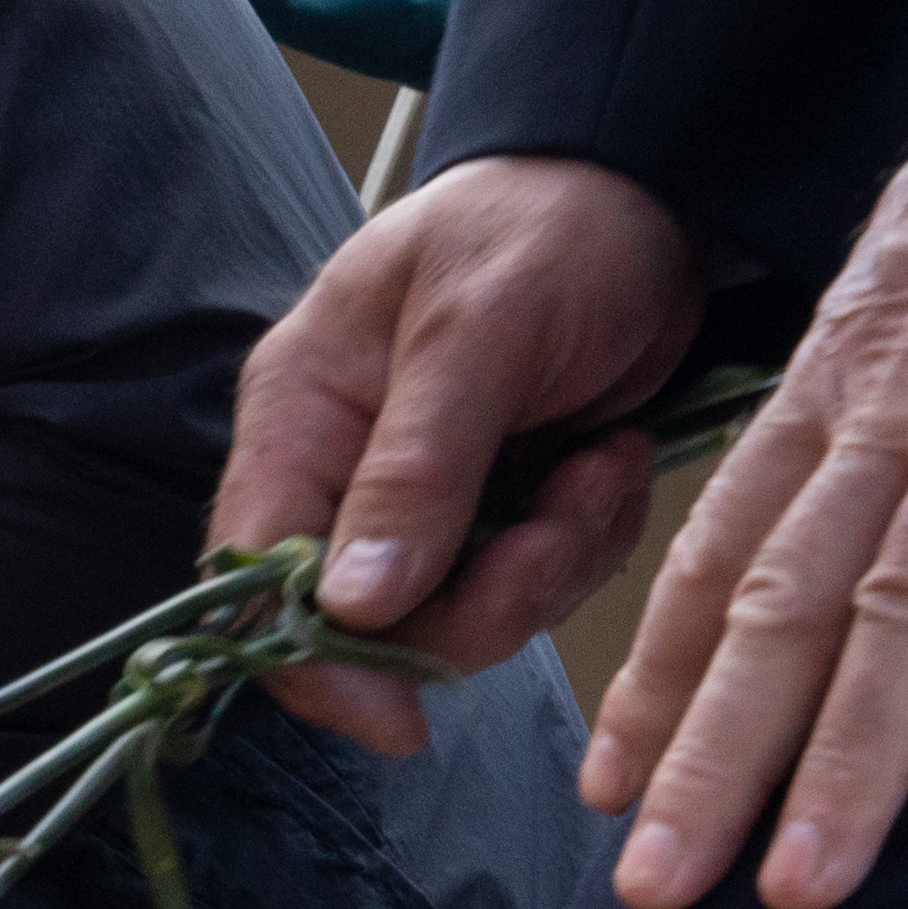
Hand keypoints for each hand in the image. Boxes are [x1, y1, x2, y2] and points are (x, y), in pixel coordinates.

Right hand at [214, 153, 710, 753]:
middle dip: (481, 599)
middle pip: (367, 620)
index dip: (311, 662)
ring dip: (548, 563)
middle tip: (562, 521)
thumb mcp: (481, 331)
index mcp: (300, 417)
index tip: (395, 715)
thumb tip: (347, 606)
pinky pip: (527, 583)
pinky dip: (581, 543)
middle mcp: (342, 469)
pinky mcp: (495, 508)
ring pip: (458, 613)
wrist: (650, 193)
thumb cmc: (547, 230)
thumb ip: (415, 468)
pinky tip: (606, 462)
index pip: (257, 578)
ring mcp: (421, 496)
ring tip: (597, 465)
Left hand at [584, 104, 907, 908]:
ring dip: (854, 761)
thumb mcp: (889, 309)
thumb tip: (782, 538)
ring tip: (806, 891)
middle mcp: (898, 426)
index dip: (657, 684)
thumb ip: (841, 425)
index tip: (611, 793)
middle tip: (658, 890)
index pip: (715, 564)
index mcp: (832, 405)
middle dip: (711, 758)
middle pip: (779, 614)